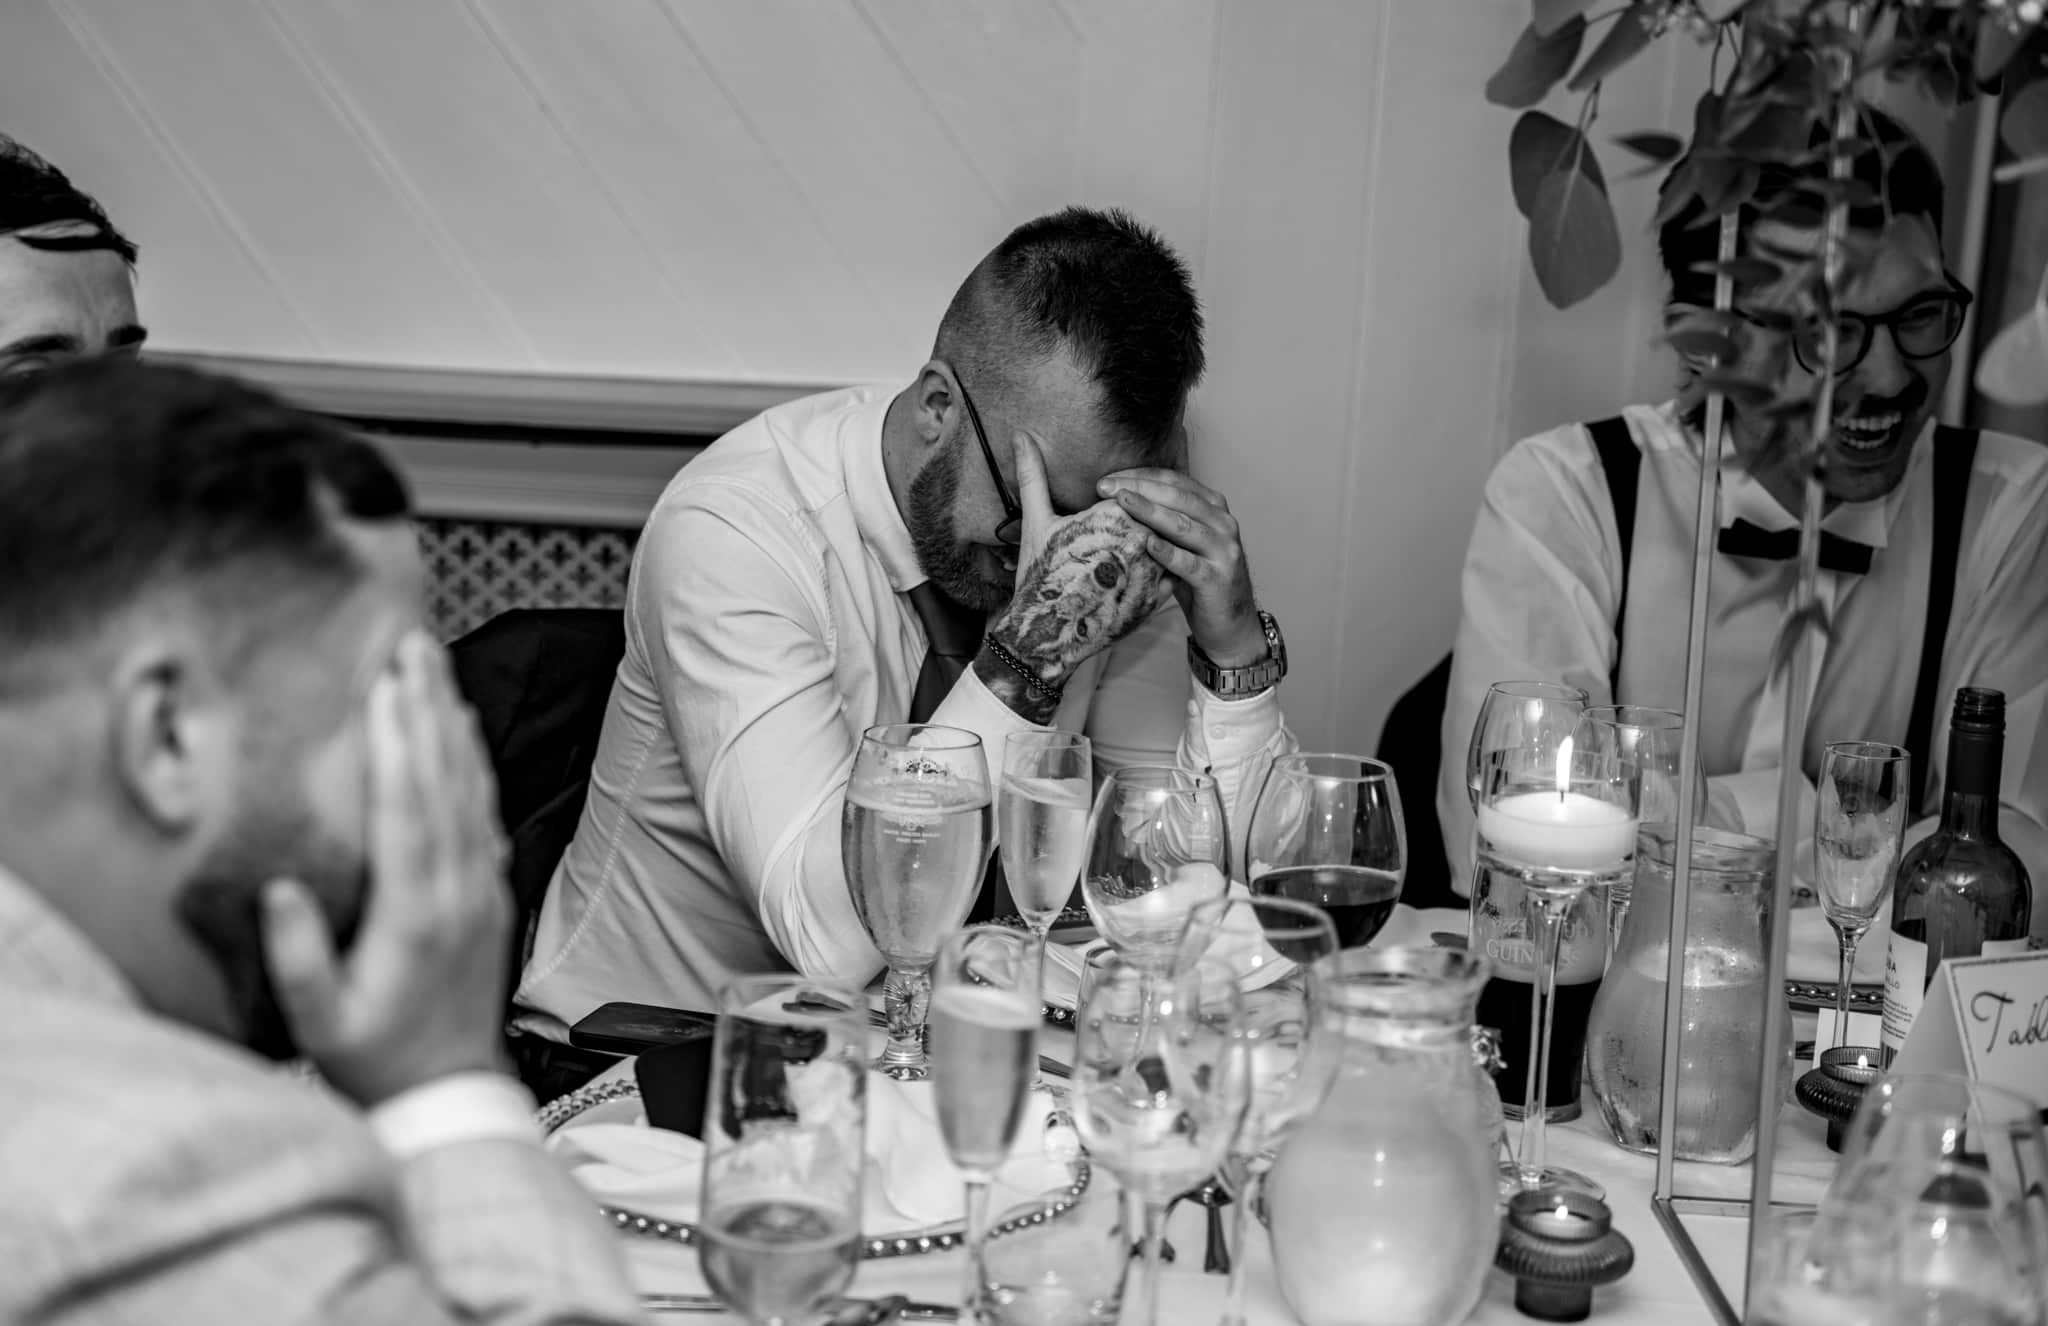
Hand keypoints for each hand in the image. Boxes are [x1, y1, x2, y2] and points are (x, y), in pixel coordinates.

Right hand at [260, 631, 513, 1107]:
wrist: (449, 1091)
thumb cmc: (376, 1058)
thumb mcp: (322, 1023)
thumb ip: (300, 959)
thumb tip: (279, 891)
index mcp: (415, 912)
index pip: (407, 808)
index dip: (397, 744)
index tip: (384, 687)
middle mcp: (456, 888)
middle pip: (445, 779)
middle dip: (427, 708)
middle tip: (412, 645)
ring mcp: (479, 886)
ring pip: (470, 787)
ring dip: (452, 723)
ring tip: (434, 667)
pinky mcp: (488, 891)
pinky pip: (483, 811)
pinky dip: (472, 764)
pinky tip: (461, 733)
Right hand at [975, 431, 1166, 721]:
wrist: (1046, 634)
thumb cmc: (1039, 576)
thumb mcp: (1037, 522)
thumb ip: (1034, 476)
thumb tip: (1021, 435)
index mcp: (1113, 517)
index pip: (1130, 495)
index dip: (1113, 505)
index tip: (1092, 526)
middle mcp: (1139, 541)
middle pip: (1148, 518)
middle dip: (1133, 527)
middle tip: (1102, 549)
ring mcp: (1152, 570)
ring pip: (1162, 544)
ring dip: (1150, 547)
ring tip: (1118, 562)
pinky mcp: (1158, 597)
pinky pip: (1168, 572)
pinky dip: (1157, 571)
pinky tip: (1133, 578)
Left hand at [1098, 467, 1264, 666]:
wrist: (1231, 624)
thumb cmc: (1199, 580)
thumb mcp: (1184, 544)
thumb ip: (1163, 522)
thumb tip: (1115, 503)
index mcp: (1214, 508)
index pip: (1175, 481)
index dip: (1141, 476)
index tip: (1107, 480)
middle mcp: (1223, 523)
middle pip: (1178, 497)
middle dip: (1140, 488)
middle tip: (1105, 488)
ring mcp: (1224, 550)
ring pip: (1183, 525)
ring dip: (1150, 512)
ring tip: (1123, 503)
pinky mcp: (1218, 579)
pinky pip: (1190, 564)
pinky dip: (1168, 553)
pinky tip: (1148, 544)